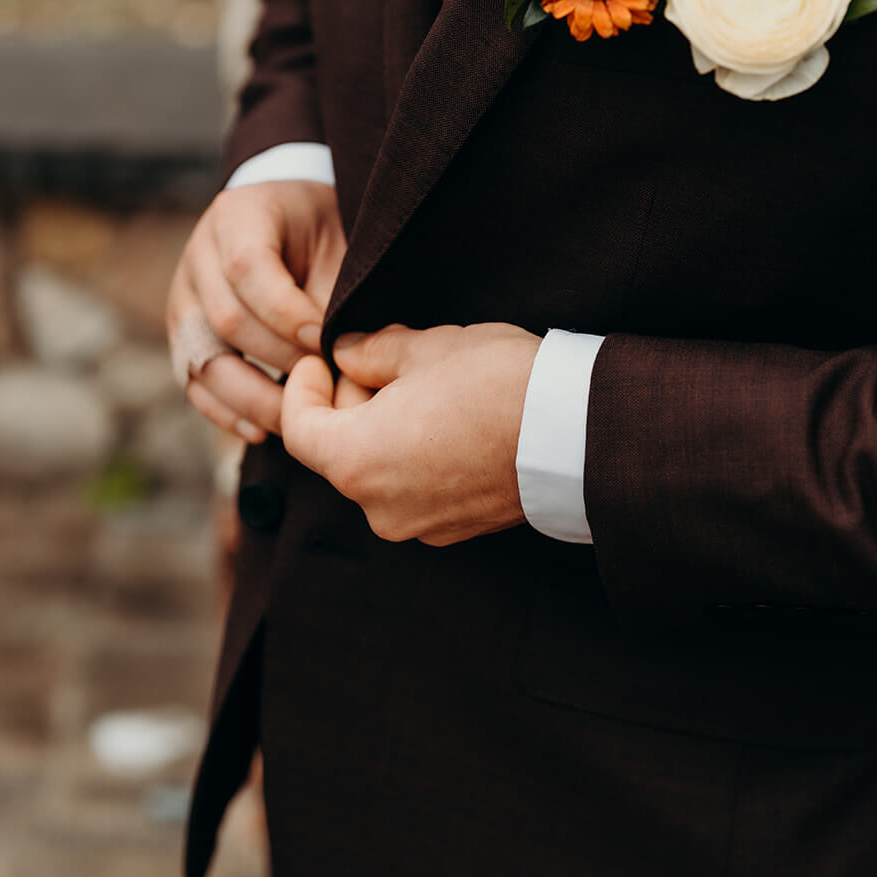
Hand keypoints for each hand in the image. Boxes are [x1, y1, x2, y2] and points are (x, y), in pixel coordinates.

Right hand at [167, 180, 345, 441]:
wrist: (287, 217)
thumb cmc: (318, 231)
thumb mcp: (333, 243)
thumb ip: (329, 294)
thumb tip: (337, 357)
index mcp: (237, 217)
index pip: (246, 268)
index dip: (286, 312)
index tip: (326, 342)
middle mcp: (199, 258)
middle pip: (225, 320)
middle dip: (279, 359)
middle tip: (324, 384)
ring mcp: (184, 299)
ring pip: (204, 360)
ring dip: (254, 397)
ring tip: (298, 417)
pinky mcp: (184, 337)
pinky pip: (193, 383)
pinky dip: (226, 412)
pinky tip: (261, 430)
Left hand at [280, 322, 542, 545]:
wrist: (578, 431)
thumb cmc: (498, 382)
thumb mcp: (426, 347)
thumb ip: (371, 352)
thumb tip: (346, 353)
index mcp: (357, 461)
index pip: (299, 429)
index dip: (302, 387)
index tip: (319, 358)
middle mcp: (379, 507)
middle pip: (339, 451)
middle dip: (350, 403)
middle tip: (380, 359)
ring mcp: (420, 526)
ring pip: (379, 470)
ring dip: (385, 429)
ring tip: (424, 385)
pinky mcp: (455, 530)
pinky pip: (414, 489)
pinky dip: (415, 456)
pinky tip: (450, 420)